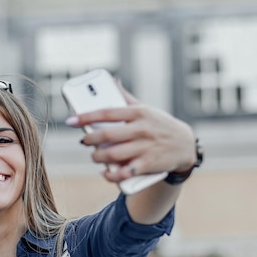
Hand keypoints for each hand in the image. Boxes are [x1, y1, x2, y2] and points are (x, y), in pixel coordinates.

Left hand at [66, 83, 195, 183]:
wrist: (185, 145)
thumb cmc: (160, 125)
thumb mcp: (146, 109)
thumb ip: (126, 98)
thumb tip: (112, 81)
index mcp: (138, 113)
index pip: (107, 113)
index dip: (86, 116)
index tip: (71, 120)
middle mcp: (141, 129)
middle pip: (107, 135)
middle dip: (89, 139)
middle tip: (84, 141)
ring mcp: (145, 148)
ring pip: (112, 154)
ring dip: (97, 157)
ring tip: (94, 156)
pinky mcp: (148, 165)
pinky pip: (124, 172)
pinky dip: (111, 174)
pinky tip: (105, 172)